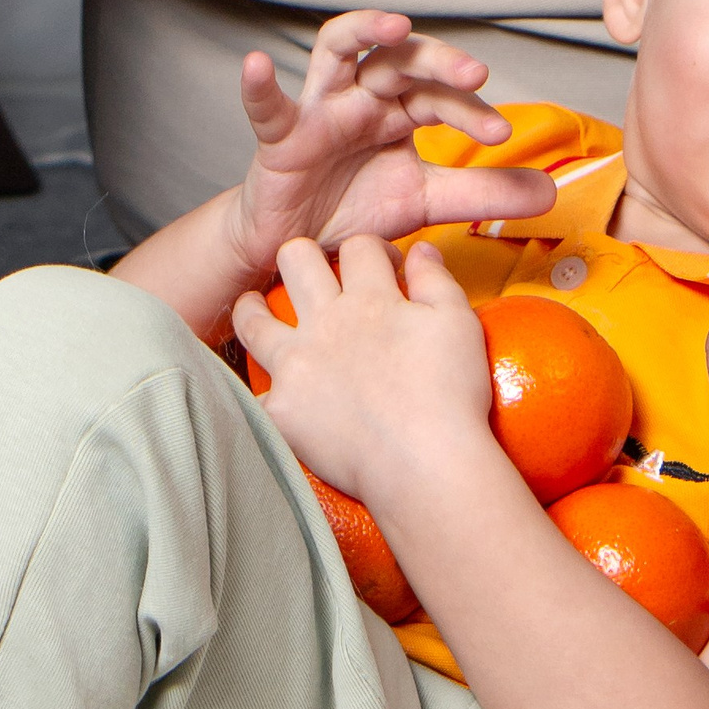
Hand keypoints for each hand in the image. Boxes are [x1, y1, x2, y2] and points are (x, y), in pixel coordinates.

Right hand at [221, 10, 555, 272]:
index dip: (471, 111)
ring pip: (338, 49)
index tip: (501, 136)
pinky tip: (258, 64)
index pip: (441, 95)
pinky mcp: (280, 135)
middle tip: (475, 76)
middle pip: (401, 60)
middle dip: (438, 63)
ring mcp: (320, 109)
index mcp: (400, 111)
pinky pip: (269, 106)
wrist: (299, 246)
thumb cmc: (355, 208)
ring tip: (394, 24)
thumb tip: (551, 189)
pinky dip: (259, 85)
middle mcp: (363, 98)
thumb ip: (484, 194)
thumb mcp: (426, 202)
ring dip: (364, 29)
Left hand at [230, 234, 494, 500]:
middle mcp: (326, 322)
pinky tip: (263, 387)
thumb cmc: (449, 395)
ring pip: (253, 321)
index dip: (369, 248)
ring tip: (251, 308)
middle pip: (295, 260)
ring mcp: (297, 365)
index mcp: (370, 299)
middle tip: (307, 272)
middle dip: (301, 256)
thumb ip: (436, 280)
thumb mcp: (458, 324)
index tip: (378, 265)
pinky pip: (256, 391)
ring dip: (250, 309)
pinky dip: (261, 388)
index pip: (357, 247)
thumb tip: (421, 250)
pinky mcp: (282, 409)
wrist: (423, 462)